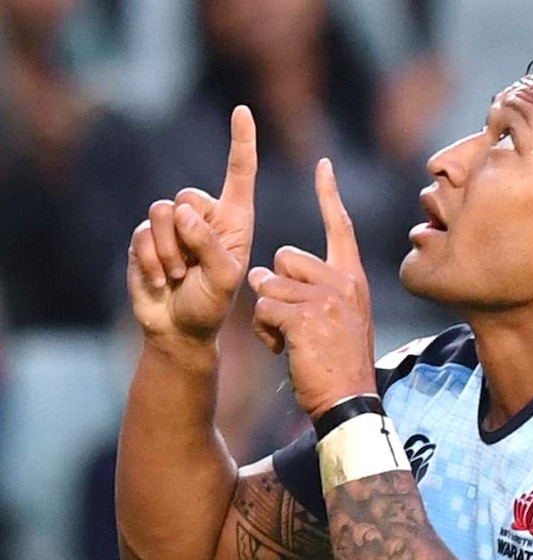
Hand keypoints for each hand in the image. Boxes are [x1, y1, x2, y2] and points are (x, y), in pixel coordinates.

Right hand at [128, 106, 257, 344]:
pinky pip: (141, 234)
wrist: (179, 329)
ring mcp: (173, 226)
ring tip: (178, 276)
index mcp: (235, 219)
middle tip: (192, 268)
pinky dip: (150, 262)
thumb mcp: (224, 278)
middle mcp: (204, 215)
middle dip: (187, 235)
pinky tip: (160, 281)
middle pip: (187, 196)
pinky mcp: (146, 238)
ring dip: (168, 251)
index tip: (243, 111)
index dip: (241, 142)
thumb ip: (210, 243)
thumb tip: (183, 212)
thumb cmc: (212, 304)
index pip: (240, 173)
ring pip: (161, 213)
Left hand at [248, 158, 374, 419]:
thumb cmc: (340, 363)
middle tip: (292, 321)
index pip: (340, 227)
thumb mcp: (343, 318)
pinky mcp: (304, 318)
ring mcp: (325, 299)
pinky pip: (263, 310)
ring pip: (268, 286)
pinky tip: (285, 351)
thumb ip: (317, 291)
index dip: (329, 195)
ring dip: (268, 315)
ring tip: (290, 341)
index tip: (323, 165)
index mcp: (353, 278)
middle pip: (284, 257)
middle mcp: (342, 281)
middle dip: (276, 287)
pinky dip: (266, 333)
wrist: (350, 401)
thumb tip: (265, 276)